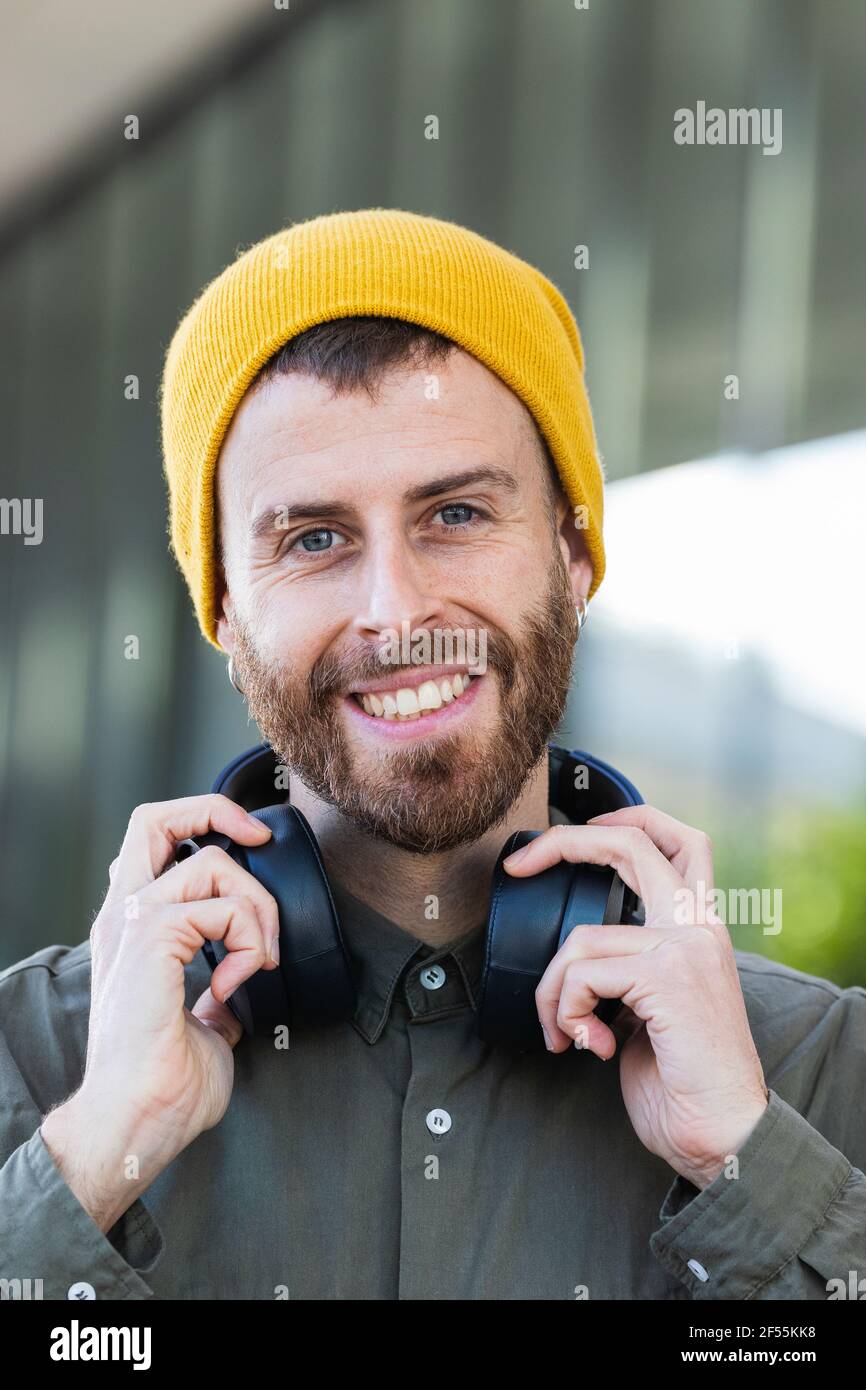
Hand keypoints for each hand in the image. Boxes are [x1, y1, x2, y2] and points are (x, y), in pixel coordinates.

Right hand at [42, 795, 277, 1229]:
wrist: (136, 1121)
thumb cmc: (163, 1085)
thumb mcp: (204, 1022)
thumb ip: (216, 991)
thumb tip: (240, 985)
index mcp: (130, 929)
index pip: (152, 838)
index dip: (203, 820)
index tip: (252, 844)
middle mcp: (122, 916)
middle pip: (154, 817)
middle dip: (217, 813)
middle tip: (261, 847)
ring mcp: (131, 925)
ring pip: (210, 863)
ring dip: (255, 907)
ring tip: (257, 959)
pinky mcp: (150, 941)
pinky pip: (219, 909)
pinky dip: (246, 940)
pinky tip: (238, 981)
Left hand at [503, 807, 768, 1188]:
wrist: (722, 1136)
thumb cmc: (683, 1081)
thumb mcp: (653, 1005)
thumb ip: (630, 965)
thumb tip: (574, 953)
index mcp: (701, 928)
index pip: (679, 841)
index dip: (628, 818)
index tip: (575, 832)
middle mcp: (700, 926)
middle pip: (630, 843)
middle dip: (564, 843)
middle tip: (518, 866)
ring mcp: (687, 946)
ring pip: (580, 937)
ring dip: (553, 993)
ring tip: (568, 1034)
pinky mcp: (667, 976)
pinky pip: (582, 974)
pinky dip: (568, 1013)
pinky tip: (594, 1046)